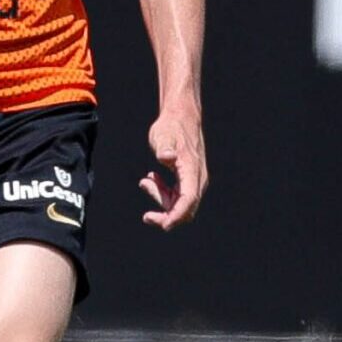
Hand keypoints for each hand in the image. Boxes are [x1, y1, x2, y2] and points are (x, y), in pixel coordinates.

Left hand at [141, 107, 206, 229]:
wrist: (180, 116)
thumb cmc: (172, 126)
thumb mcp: (164, 135)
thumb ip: (165, 147)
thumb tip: (166, 157)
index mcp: (192, 171)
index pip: (189, 200)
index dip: (177, 215)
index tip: (164, 225)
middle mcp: (197, 178)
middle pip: (185, 208)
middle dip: (166, 215)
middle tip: (146, 216)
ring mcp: (193, 179)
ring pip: (179, 203)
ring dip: (161, 198)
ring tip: (144, 182)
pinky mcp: (187, 178)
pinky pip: (177, 194)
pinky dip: (163, 192)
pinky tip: (150, 179)